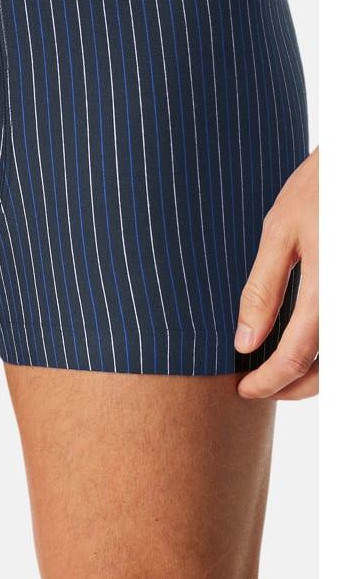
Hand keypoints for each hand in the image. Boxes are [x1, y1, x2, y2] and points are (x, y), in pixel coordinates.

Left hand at [235, 148, 318, 400]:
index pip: (294, 357)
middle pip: (328, 372)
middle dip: (293, 387)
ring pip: (343, 360)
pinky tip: (306, 342)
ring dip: (316, 375)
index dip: (267, 382)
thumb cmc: (319, 188)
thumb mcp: (280, 231)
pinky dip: (330, 350)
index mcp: (327, 290)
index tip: (243, 390)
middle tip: (259, 387)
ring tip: (280, 371)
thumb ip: (263, 290)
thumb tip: (245, 342)